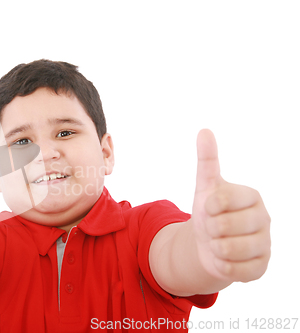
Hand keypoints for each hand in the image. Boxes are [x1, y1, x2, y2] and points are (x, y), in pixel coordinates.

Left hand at [191, 129, 270, 281]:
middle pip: (223, 227)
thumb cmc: (209, 212)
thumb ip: (207, 160)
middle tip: (213, 227)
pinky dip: (221, 265)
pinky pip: (234, 271)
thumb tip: (204, 130)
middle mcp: (264, 219)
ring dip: (214, 247)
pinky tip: (223, 258)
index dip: (207, 207)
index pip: (220, 200)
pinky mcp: (262, 267)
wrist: (209, 243)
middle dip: (209, 228)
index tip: (209, 208)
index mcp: (252, 196)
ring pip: (228, 250)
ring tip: (218, 242)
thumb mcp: (205, 186)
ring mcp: (265, 244)